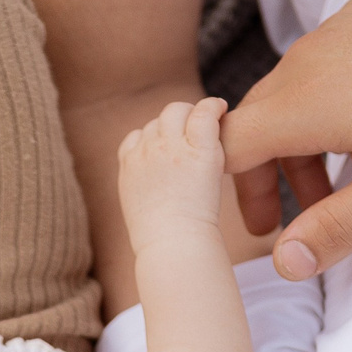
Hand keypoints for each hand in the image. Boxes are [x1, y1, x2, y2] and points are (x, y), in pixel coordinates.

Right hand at [118, 98, 235, 253]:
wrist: (171, 245)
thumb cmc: (161, 242)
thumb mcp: (139, 213)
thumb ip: (145, 191)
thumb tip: (159, 192)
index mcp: (129, 165)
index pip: (136, 137)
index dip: (154, 140)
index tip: (169, 152)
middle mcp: (146, 150)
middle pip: (157, 121)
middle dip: (174, 126)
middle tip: (194, 138)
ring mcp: (170, 146)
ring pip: (177, 111)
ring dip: (192, 114)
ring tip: (210, 124)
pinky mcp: (198, 147)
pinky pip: (204, 112)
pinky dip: (214, 106)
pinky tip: (222, 109)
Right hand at [220, 0, 351, 277]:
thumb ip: (338, 228)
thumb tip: (287, 264)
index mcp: (305, 103)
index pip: (228, 146)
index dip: (236, 191)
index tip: (267, 225)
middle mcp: (309, 58)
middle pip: (257, 119)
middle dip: (272, 172)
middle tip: (307, 214)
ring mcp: (338, 30)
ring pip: (294, 89)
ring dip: (308, 138)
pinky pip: (329, 61)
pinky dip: (334, 99)